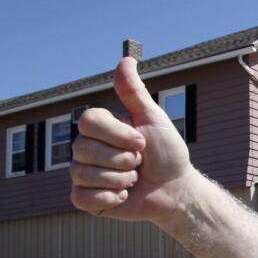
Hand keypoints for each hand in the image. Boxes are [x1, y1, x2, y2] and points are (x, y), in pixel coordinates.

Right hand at [70, 57, 192, 224]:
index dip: (118, 135)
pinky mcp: (86, 199)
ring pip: (83, 174)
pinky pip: (81, 197)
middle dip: (122, 160)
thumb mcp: (153, 119)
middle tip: (139, 163)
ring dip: (119, 180)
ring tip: (134, 179)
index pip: (88, 121)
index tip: (141, 141)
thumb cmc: (167, 153)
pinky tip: (123, 196)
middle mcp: (86, 148)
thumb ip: (134, 93)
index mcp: (99, 127)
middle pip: (83, 149)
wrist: (176, 189)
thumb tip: (126, 59)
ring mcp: (84, 173)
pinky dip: (107, 199)